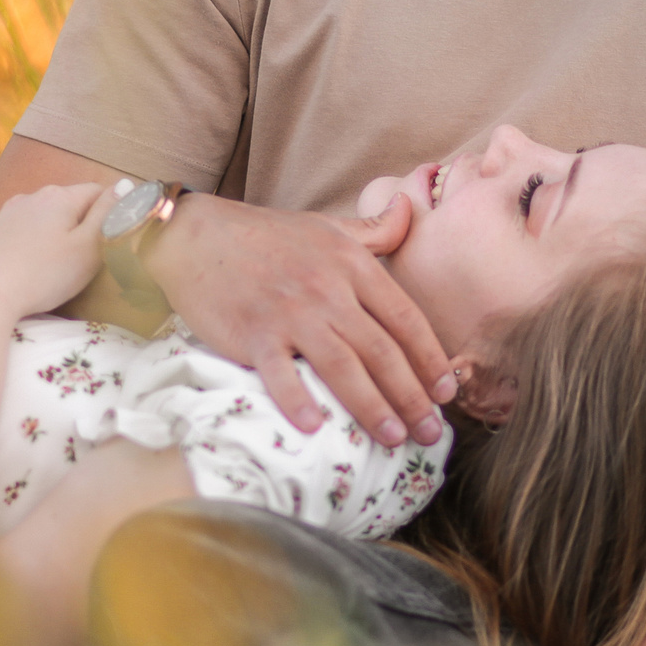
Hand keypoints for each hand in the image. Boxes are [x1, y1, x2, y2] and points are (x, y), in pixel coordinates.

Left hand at [0, 182, 111, 318]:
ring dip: (59, 234)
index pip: (99, 191)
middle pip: (72, 203)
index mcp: (60, 196)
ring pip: (47, 217)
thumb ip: (109, 214)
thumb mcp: (88, 247)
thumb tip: (126, 185)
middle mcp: (33, 196)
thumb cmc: (42, 274)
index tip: (114, 241)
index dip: (113, 213)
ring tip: (60, 267)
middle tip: (89, 259)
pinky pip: (26, 231)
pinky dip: (36, 244)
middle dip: (84, 224)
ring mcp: (9, 212)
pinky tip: (33, 268)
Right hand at [149, 193, 456, 446]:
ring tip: (392, 438)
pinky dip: (297, 400)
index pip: (405, 318)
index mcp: (352, 265)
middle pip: (382, 351)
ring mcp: (291, 312)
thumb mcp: (328, 225)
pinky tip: (315, 428)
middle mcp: (328, 290)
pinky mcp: (254, 332)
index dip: (431, 358)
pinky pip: (280, 373)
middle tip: (430, 432)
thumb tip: (412, 207)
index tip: (448, 390)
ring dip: (371, 407)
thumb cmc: (266, 235)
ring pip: (343, 367)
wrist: (197, 235)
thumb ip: (376, 228)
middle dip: (412, 396)